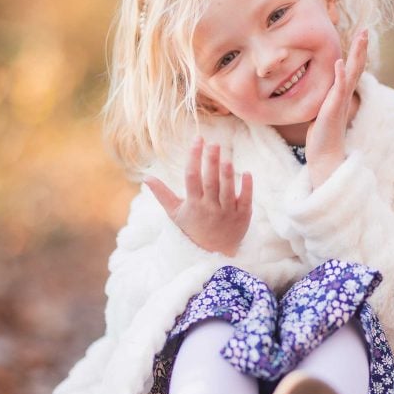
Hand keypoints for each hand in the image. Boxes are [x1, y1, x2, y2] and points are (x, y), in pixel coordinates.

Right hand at [145, 138, 251, 255]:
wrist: (213, 253)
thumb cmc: (192, 228)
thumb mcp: (175, 213)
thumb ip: (162, 194)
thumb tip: (146, 177)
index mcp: (193, 204)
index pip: (192, 177)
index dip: (194, 158)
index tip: (198, 140)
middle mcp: (210, 208)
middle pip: (210, 182)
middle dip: (211, 162)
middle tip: (214, 143)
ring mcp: (227, 212)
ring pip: (227, 191)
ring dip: (227, 175)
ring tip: (226, 158)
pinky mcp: (242, 217)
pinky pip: (245, 200)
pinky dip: (247, 188)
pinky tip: (247, 173)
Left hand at [305, 29, 367, 187]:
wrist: (324, 156)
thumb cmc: (322, 135)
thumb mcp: (322, 111)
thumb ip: (325, 98)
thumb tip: (322, 91)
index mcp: (341, 94)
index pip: (351, 69)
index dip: (357, 52)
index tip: (361, 35)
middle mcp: (344, 95)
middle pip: (356, 67)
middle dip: (361, 48)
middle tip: (366, 30)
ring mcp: (340, 101)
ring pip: (351, 74)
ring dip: (356, 55)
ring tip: (361, 38)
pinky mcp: (333, 109)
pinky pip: (338, 89)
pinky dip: (339, 75)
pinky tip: (339, 62)